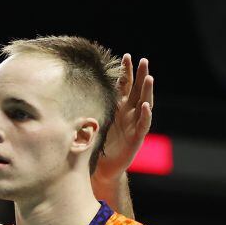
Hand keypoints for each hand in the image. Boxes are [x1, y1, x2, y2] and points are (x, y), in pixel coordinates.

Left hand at [94, 54, 154, 179]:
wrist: (102, 167)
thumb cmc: (98, 143)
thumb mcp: (94, 121)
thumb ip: (92, 106)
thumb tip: (76, 88)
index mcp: (120, 107)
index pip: (125, 86)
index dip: (126, 72)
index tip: (126, 56)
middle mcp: (130, 114)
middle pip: (138, 91)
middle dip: (141, 76)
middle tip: (144, 61)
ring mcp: (135, 125)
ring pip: (144, 104)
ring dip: (147, 91)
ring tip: (149, 78)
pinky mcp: (137, 138)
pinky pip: (143, 125)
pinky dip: (146, 115)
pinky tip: (146, 106)